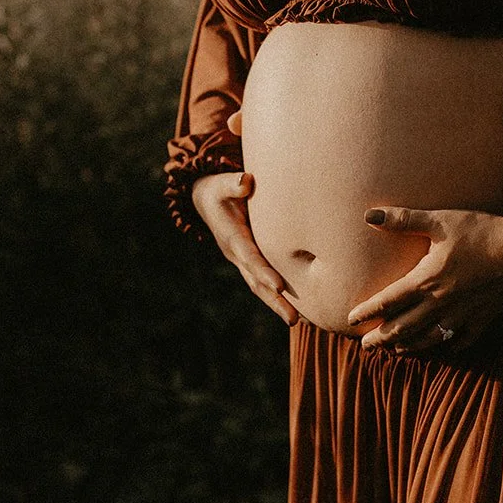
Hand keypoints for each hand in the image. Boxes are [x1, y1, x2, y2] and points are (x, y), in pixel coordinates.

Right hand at [192, 160, 299, 327]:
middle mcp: (237, 254)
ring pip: (260, 287)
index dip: (263, 272)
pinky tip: (297, 308)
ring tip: (298, 321)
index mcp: (232, 238)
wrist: (205, 200)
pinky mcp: (250, 260)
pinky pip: (264, 281)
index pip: (250, 258)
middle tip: (293, 319)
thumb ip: (233, 183)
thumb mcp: (221, 183)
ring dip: (277, 304)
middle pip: (256, 282)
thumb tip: (246, 181)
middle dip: (274, 301)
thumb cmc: (218, 190)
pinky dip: (278, 296)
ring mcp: (243, 260)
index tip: (279, 286)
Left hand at [345, 202, 502, 351]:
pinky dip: (446, 348)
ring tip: (395, 351)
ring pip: (428, 339)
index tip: (351, 319)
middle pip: (403, 328)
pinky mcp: (483, 320)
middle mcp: (440, 303)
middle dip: (382, 338)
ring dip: (409, 346)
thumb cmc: (482, 231)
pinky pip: (460, 341)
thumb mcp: (441, 221)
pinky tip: (439, 349)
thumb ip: (404, 219)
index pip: (387, 302)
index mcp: (426, 280)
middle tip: (366, 346)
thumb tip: (369, 214)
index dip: (367, 312)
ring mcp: (462, 316)